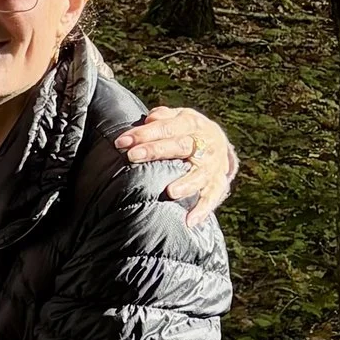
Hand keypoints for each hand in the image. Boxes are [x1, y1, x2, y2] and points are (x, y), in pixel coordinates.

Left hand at [120, 105, 236, 221]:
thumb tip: (151, 118)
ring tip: (171, 192)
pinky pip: (212, 197)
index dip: (144, 133)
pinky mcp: (218, 182)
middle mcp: (205, 143)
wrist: (217, 142)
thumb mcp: (177, 118)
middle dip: (156, 151)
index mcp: (192, 124)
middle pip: (181, 146)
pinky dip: (203, 209)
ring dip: (186, 183)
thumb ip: (163, 117)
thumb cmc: (185, 131)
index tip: (121, 142)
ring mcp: (213, 165)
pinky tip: (190, 221)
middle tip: (133, 156)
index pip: (167, 127)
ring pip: (201, 174)